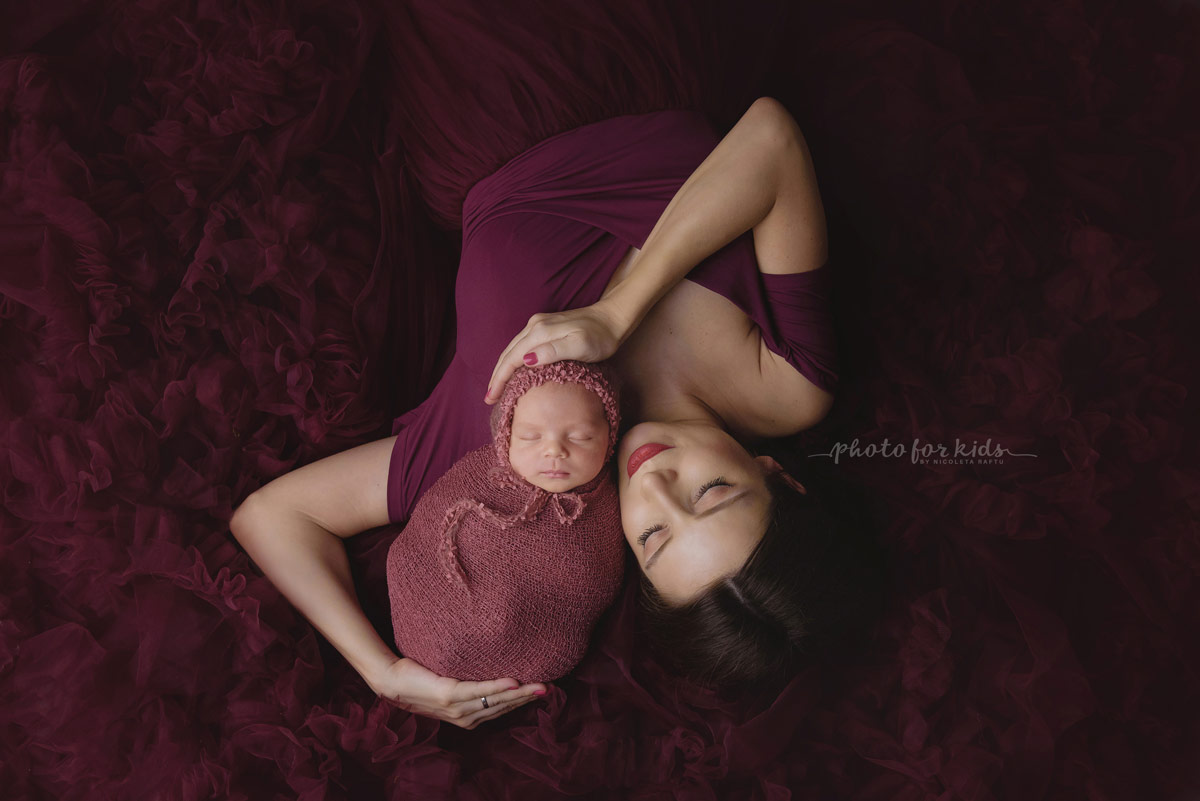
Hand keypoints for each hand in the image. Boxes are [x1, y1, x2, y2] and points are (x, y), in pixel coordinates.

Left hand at [369, 657, 546, 728]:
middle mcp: (463, 717)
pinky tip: (513, 683)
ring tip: (540, 687)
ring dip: (520, 694)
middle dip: (527, 700)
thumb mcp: (447, 686)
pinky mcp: (448, 695)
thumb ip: (467, 685)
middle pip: (502, 708)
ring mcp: (456, 708)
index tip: (543, 693)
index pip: (500, 710)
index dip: (522, 702)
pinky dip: (496, 688)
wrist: (390, 680)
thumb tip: (487, 667)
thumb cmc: (419, 680)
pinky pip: (477, 691)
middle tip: (550, 690)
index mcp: (466, 717)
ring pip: (494, 701)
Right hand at [484, 299, 629, 404]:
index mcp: (540, 332)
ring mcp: (539, 324)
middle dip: (497, 376)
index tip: (491, 397)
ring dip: (503, 368)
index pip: (512, 358)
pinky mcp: (545, 326)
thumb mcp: (579, 346)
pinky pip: (522, 346)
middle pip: (508, 353)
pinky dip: (513, 360)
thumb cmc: (600, 337)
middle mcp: (535, 325)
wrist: (612, 319)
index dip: (500, 379)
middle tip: (489, 397)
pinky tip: (514, 370)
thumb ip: (553, 351)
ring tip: (497, 387)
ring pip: (513, 349)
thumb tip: (526, 359)